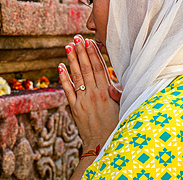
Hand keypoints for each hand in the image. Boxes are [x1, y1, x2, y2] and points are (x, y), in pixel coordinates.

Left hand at [59, 35, 119, 153]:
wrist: (103, 145)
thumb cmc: (116, 126)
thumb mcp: (122, 108)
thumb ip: (117, 93)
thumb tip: (112, 83)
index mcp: (107, 92)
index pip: (99, 68)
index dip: (93, 54)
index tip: (89, 42)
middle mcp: (94, 93)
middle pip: (87, 68)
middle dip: (81, 51)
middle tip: (76, 38)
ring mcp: (83, 100)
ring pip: (77, 76)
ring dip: (72, 60)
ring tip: (68, 46)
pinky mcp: (74, 108)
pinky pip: (68, 90)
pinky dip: (63, 78)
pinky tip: (60, 66)